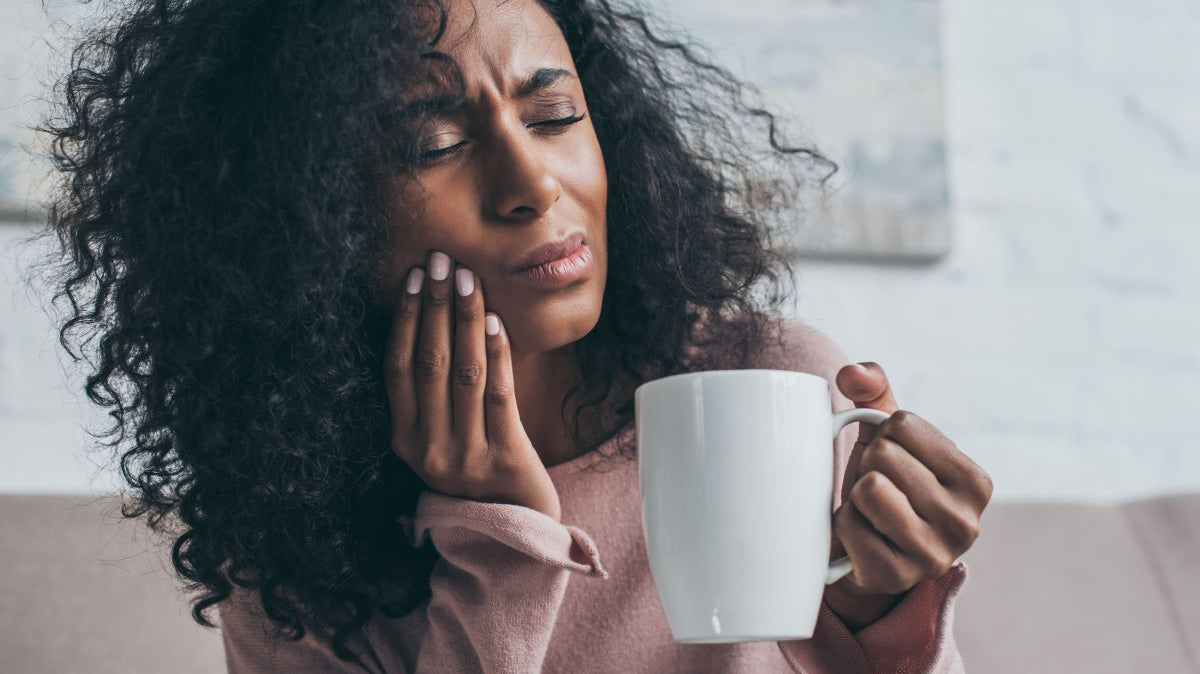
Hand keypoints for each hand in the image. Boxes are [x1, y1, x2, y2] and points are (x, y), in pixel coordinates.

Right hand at [385, 250, 561, 521]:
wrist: (518, 526)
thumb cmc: (479, 465)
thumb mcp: (443, 434)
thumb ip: (434, 391)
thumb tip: (436, 312)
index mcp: (404, 439)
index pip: (397, 367)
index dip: (405, 318)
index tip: (415, 277)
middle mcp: (427, 449)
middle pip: (429, 363)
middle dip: (435, 306)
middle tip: (441, 260)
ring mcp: (465, 457)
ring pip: (462, 374)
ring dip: (465, 319)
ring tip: (468, 278)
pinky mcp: (504, 460)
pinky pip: (499, 395)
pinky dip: (496, 354)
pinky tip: (496, 320)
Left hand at [824, 362, 992, 626]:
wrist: (866, 552)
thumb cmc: (885, 483)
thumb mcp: (888, 436)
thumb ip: (873, 390)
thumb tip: (851, 372)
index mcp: (976, 482)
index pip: (902, 424)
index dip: (884, 437)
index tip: (894, 463)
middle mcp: (965, 522)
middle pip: (884, 455)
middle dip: (869, 466)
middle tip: (878, 490)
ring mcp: (933, 555)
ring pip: (868, 488)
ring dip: (856, 495)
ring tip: (870, 511)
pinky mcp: (896, 577)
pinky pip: (848, 525)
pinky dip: (844, 525)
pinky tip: (861, 538)